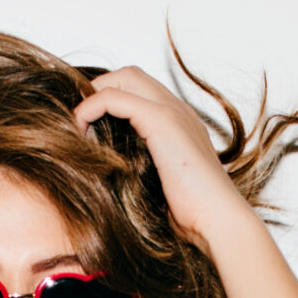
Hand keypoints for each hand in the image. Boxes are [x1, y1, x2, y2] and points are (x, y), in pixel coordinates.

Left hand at [73, 67, 257, 244]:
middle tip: (80, 122)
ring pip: (123, 77)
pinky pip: (114, 97)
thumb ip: (139, 170)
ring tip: (77, 126)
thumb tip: (104, 176)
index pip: (140, 90)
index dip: (110, 100)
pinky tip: (80, 132)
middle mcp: (178, 110)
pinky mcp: (161, 121)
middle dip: (99, 90)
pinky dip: (90, 108)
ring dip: (93, 96)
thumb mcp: (159, 186)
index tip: (88, 128)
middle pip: (130, 75)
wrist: (219, 222)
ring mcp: (172, 112)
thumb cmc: (193, 216)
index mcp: (180, 123)